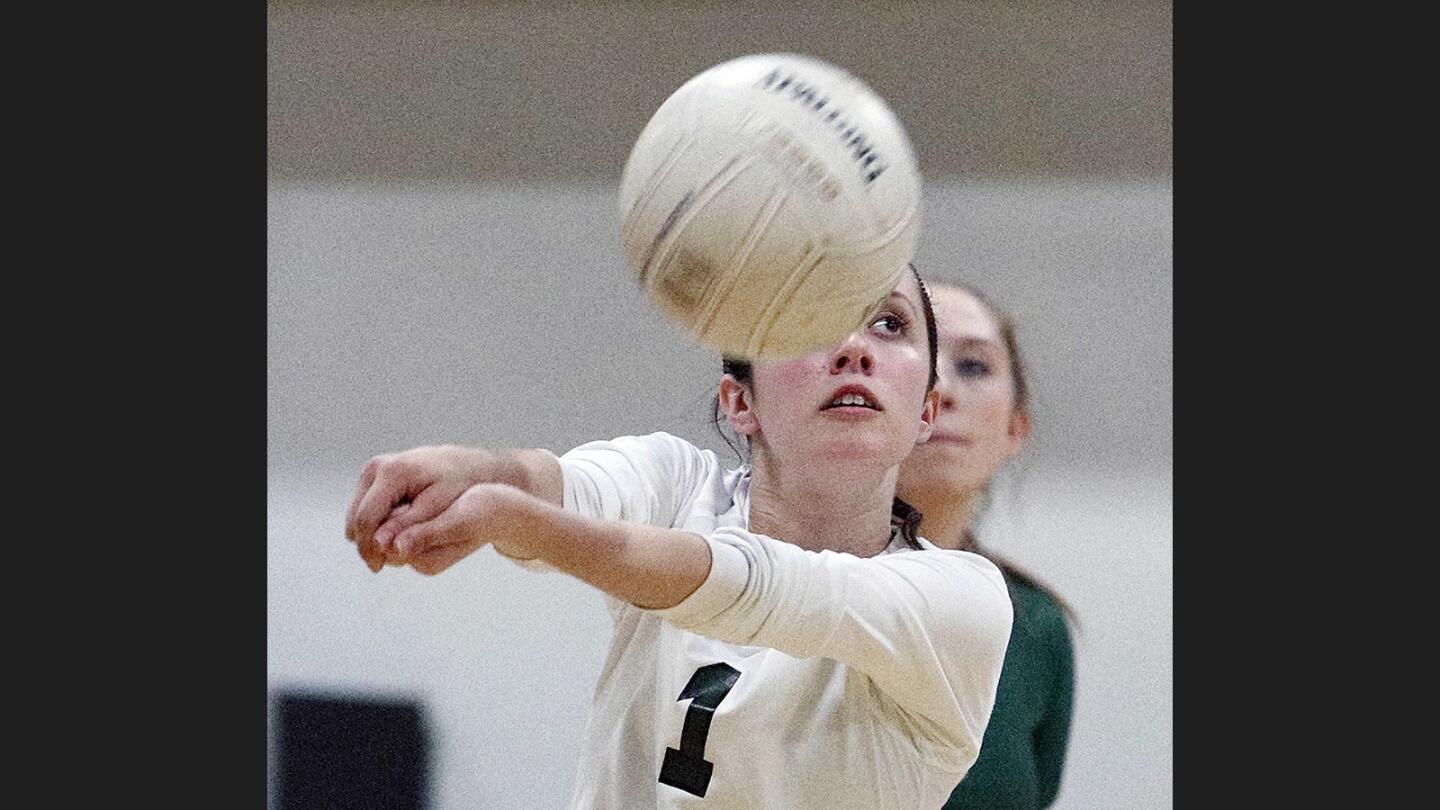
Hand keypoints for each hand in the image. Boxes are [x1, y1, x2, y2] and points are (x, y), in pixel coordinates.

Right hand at [345, 445, 494, 571]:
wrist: (465, 463)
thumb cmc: (458, 486)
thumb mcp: (438, 509)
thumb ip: (409, 527)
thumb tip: (381, 546)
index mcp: (392, 473)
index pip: (365, 518)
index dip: (369, 548)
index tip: (378, 568)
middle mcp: (376, 467)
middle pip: (355, 516)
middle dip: (366, 543)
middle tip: (381, 565)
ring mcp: (372, 469)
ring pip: (356, 513)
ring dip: (368, 534)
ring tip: (388, 552)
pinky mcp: (373, 476)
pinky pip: (363, 507)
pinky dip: (373, 524)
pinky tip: (391, 537)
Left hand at [387, 483, 524, 575]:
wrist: (508, 510)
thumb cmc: (488, 512)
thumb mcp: (457, 521)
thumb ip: (424, 535)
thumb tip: (394, 547)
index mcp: (426, 562)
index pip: (383, 544)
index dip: (382, 519)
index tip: (400, 496)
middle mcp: (420, 561)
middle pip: (383, 538)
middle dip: (387, 515)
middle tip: (408, 490)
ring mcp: (421, 550)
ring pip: (390, 528)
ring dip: (395, 508)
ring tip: (417, 491)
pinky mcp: (424, 536)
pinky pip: (401, 521)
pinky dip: (404, 506)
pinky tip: (419, 493)